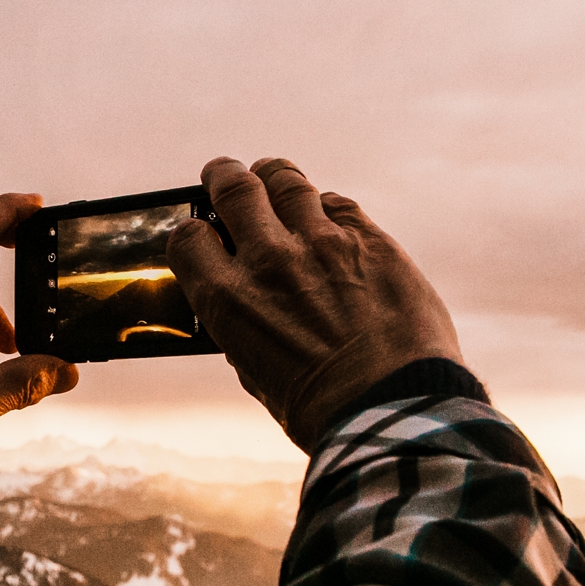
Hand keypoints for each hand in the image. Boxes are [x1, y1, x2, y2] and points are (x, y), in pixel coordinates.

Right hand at [168, 157, 463, 452]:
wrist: (396, 409)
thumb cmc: (323, 411)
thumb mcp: (260, 377)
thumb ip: (245, 336)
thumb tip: (247, 317)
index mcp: (228, 301)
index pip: (188, 239)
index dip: (192, 233)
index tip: (200, 233)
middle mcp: (269, 261)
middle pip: (235, 189)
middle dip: (223, 176)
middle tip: (223, 174)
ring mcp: (322, 244)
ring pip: (286, 181)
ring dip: (273, 175)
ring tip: (271, 174)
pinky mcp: (371, 240)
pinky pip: (339, 203)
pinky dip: (327, 206)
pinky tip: (327, 214)